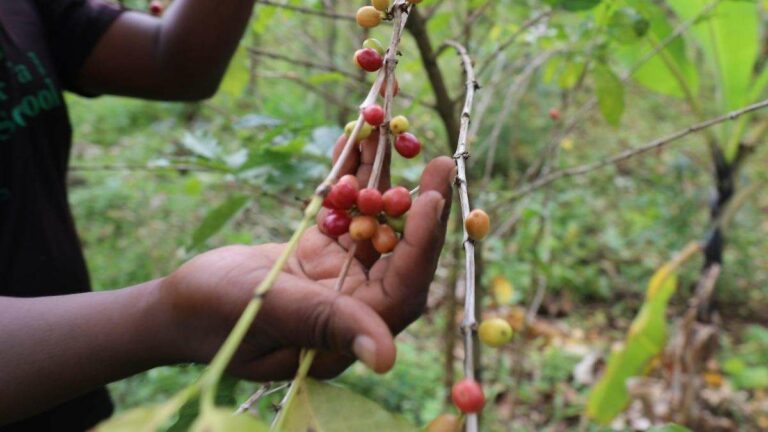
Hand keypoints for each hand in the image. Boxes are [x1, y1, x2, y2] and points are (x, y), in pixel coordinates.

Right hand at [157, 133, 454, 379]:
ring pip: (373, 225)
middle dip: (420, 208)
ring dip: (384, 181)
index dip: (422, 245)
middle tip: (441, 162)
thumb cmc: (214, 316)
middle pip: (399, 253)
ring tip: (396, 137)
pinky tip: (357, 142)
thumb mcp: (270, 312)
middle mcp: (353, 305)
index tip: (433, 198)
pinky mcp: (320, 254)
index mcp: (349, 333)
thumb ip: (328, 324)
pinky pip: (344, 212)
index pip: (402, 289)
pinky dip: (350, 179)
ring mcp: (338, 277)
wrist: (176, 307)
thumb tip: (385, 357)